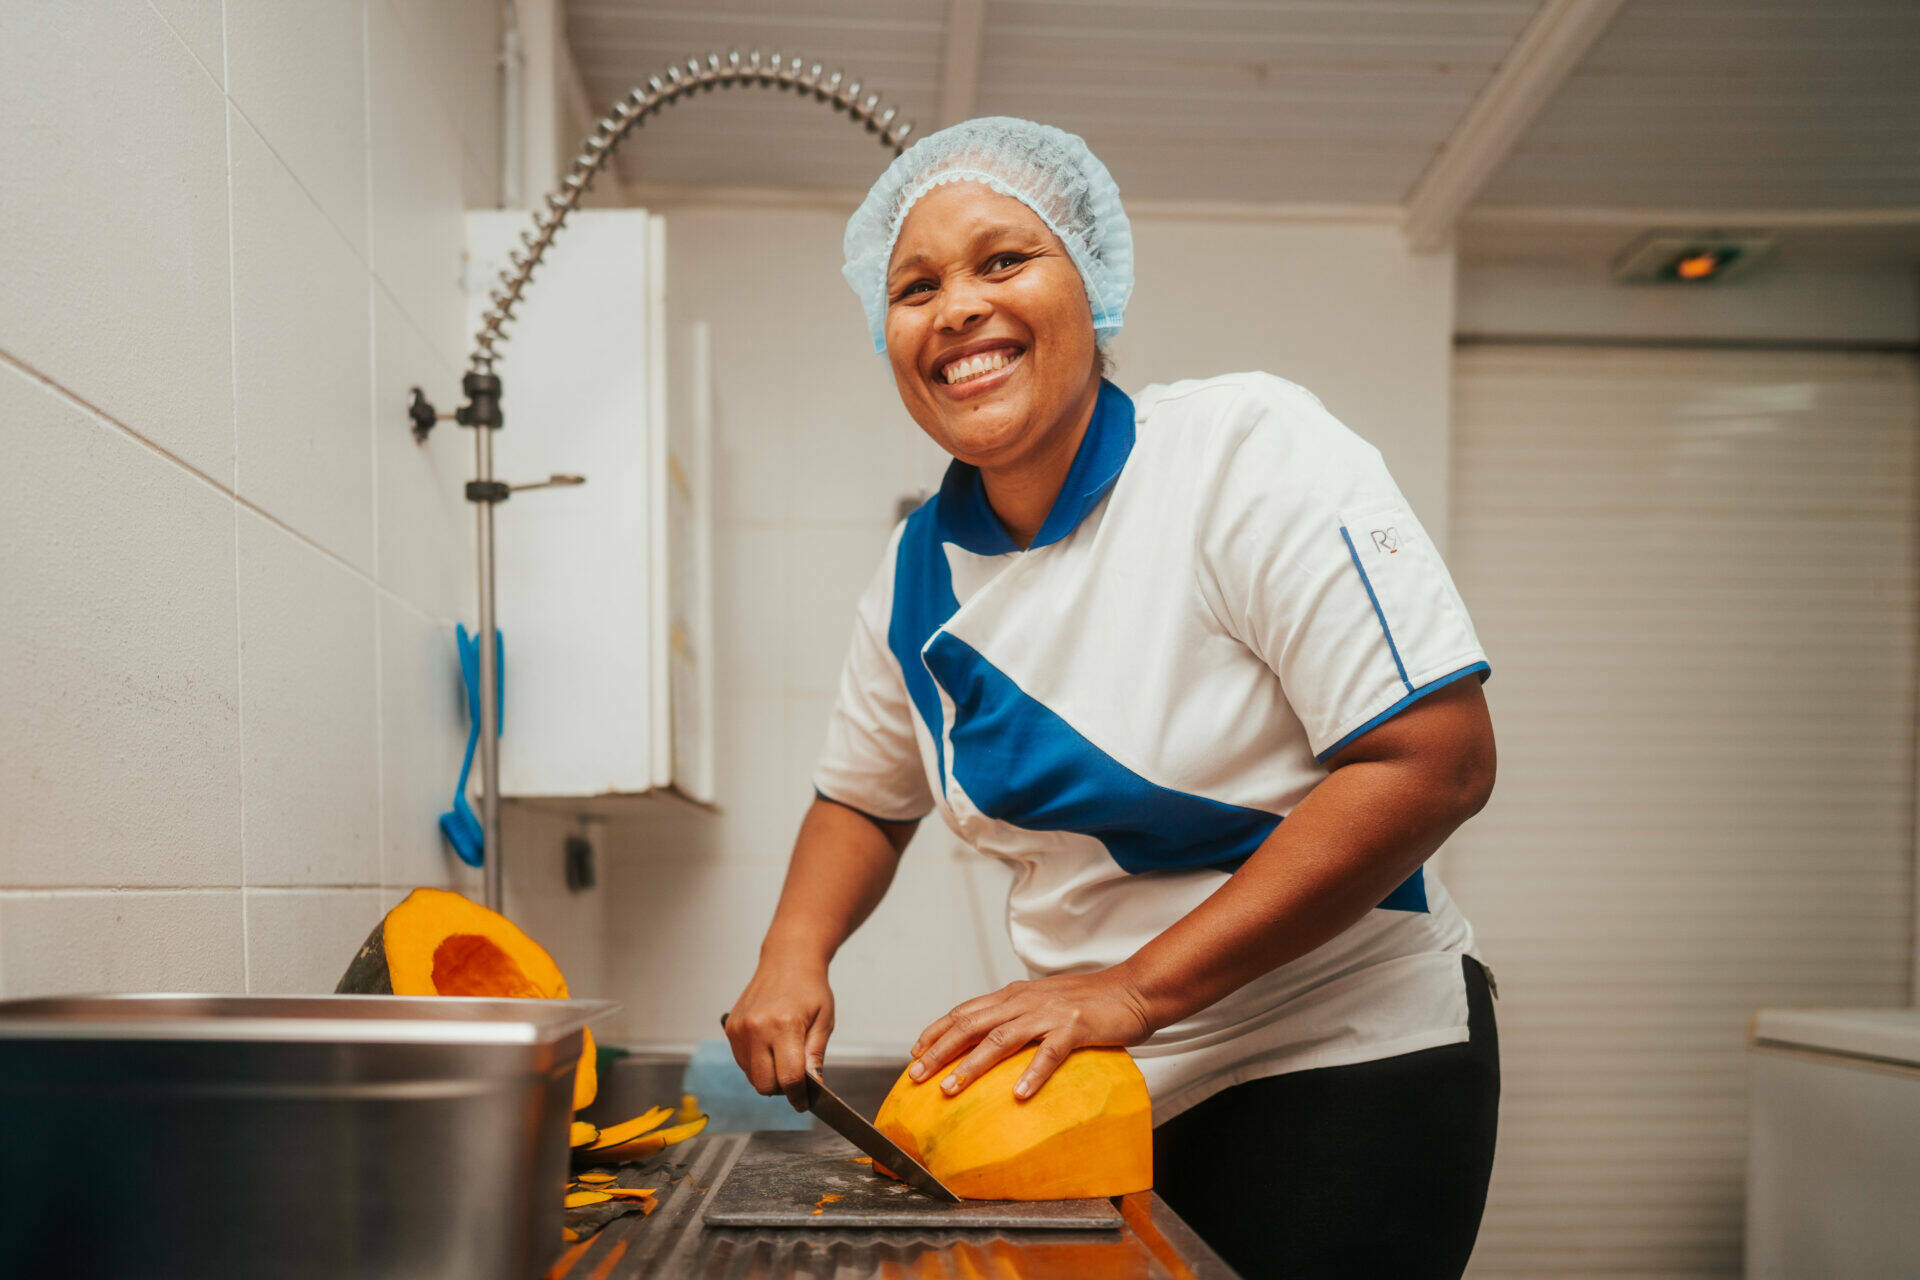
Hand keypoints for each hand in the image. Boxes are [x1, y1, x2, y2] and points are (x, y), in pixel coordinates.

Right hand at [724, 954, 833, 1111]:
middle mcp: (757, 1028)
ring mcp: (740, 1029)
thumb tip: (813, 1086)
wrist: (787, 960)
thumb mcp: (824, 1020)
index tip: (803, 1103)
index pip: (789, 1078)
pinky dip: (756, 1064)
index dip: (798, 1097)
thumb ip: (815, 1055)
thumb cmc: (809, 988)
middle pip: (765, 1084)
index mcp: (784, 1026)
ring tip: (784, 1057)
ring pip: (751, 1077)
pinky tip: (770, 1048)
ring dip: (768, 1077)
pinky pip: (742, 1062)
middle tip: (796, 1080)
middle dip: (782, 1090)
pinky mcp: (731, 1028)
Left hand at [906, 968, 1152, 1101]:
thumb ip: (1018, 1016)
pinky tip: (1018, 1094)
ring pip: (1001, 1038)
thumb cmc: (1091, 1002)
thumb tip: (989, 1039)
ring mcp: (1050, 1013)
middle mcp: (1025, 1001)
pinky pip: (1050, 1052)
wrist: (1134, 989)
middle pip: (973, 1025)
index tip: (915, 1052)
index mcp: (1015, 996)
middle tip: (917, 1075)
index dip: (938, 1031)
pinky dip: (1032, 1073)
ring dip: (972, 1064)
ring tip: (951, 1088)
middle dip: (940, 1050)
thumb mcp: (1045, 1003)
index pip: (966, 1011)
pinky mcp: (1076, 1026)